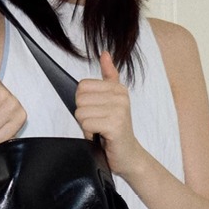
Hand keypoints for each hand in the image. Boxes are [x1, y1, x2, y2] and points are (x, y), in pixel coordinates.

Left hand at [73, 52, 143, 178]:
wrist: (129, 155)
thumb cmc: (116, 129)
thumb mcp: (113, 100)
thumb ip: (109, 77)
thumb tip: (104, 53)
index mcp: (117, 88)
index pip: (81, 86)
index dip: (83, 104)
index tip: (97, 113)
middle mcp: (120, 96)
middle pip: (79, 99)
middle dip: (84, 116)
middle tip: (98, 124)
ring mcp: (119, 110)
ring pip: (80, 113)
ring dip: (87, 127)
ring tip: (100, 131)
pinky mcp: (115, 125)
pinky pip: (86, 124)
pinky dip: (90, 135)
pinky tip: (101, 137)